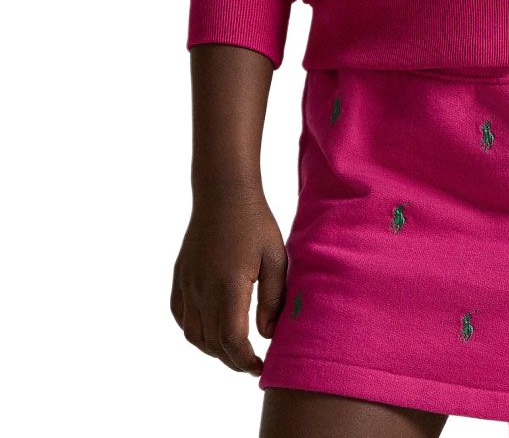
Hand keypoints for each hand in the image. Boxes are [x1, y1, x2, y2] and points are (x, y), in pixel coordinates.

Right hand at [170, 190, 286, 374]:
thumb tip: (268, 335)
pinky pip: (182, 318)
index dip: (246, 361)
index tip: (261, 368)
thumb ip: (273, 299)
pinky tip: (212, 329)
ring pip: (194, 335)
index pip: (232, 341)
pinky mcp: (179, 278)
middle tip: (252, 362)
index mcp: (228, 287)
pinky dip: (195, 332)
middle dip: (233, 360)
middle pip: (212, 344)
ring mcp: (186, 285)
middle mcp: (202, 290)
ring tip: (235, 349)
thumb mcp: (275, 259)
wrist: (224, 195)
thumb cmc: (255, 224)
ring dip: (213, 349)